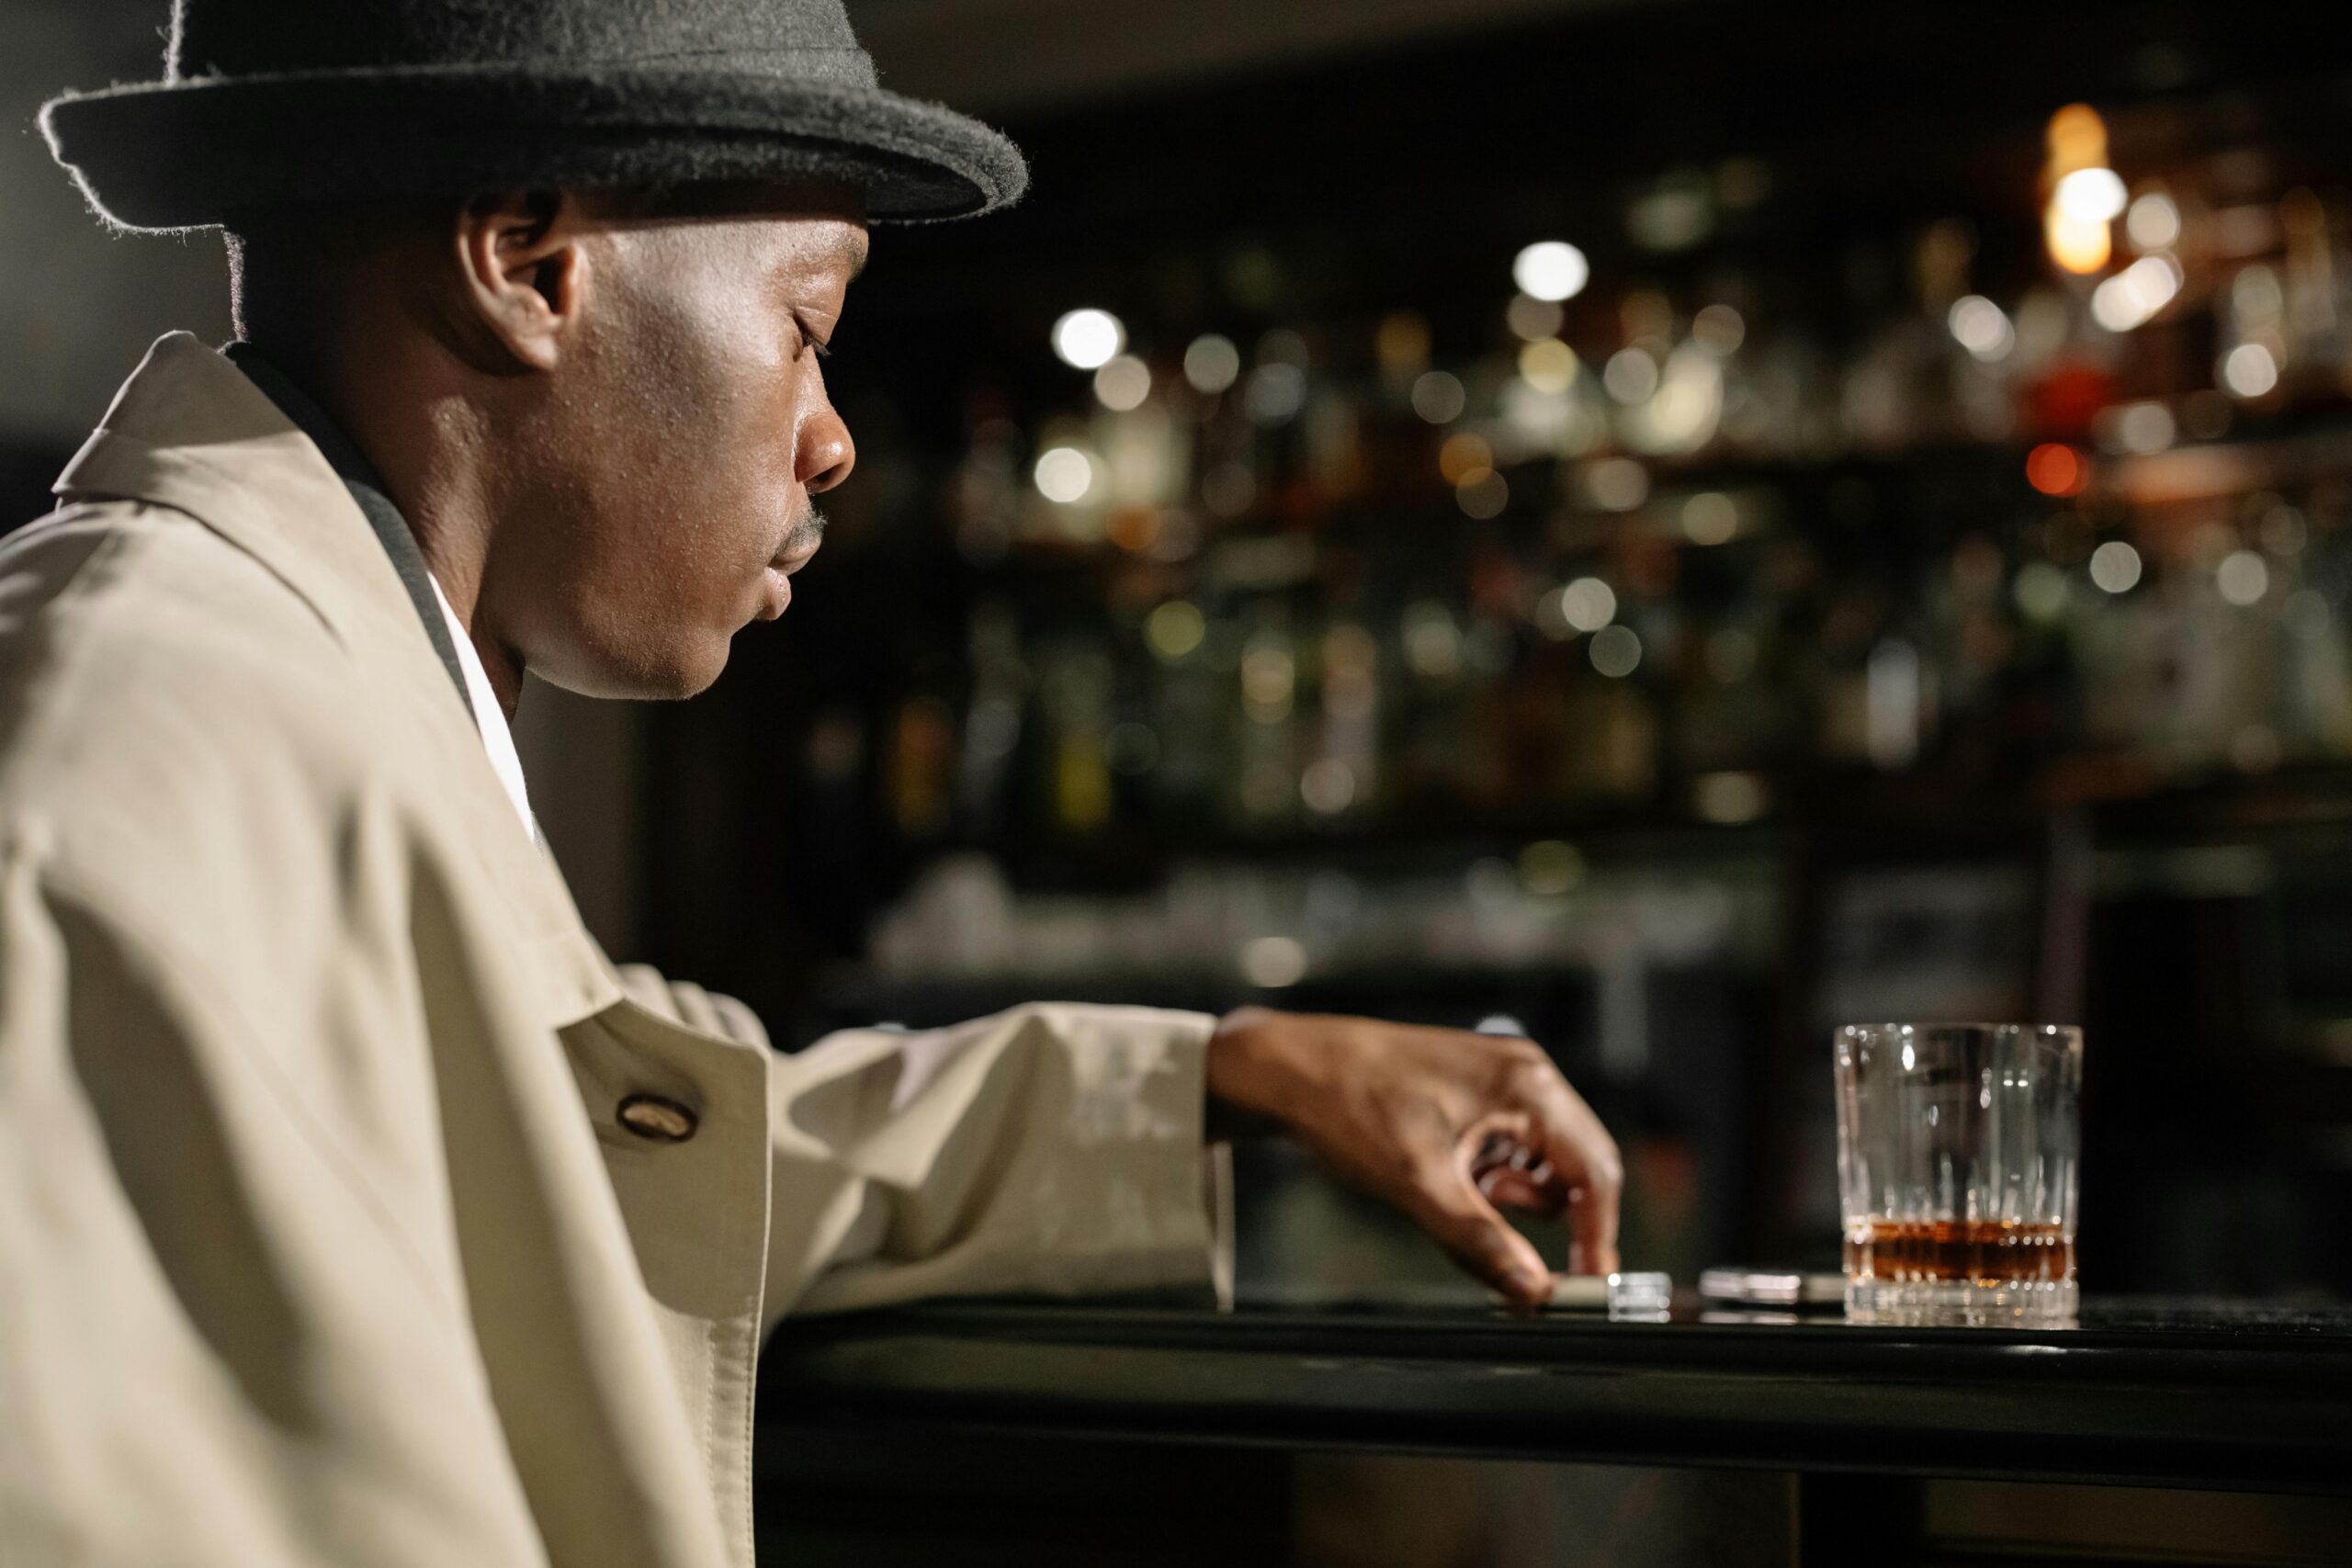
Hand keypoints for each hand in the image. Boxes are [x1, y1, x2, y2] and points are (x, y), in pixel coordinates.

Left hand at [1206, 1007, 1621, 1305]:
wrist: (1287, 1069)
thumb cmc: (1349, 1109)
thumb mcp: (1419, 1185)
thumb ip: (1482, 1241)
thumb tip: (1535, 1292)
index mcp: (1526, 1086)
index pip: (1595, 1173)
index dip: (1598, 1236)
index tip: (1586, 1286)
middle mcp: (1523, 1074)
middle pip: (1578, 1166)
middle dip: (1549, 1215)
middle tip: (1507, 1246)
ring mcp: (1498, 1078)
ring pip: (1542, 1162)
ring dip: (1511, 1195)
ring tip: (1456, 1189)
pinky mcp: (1473, 1090)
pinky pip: (1508, 1148)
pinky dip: (1489, 1176)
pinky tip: (1444, 1172)